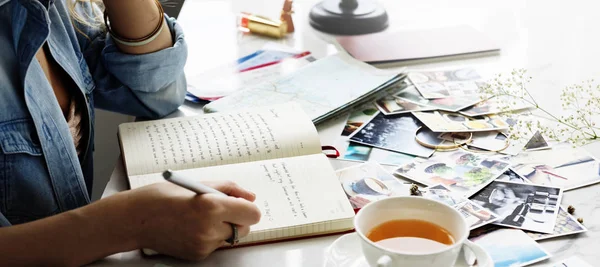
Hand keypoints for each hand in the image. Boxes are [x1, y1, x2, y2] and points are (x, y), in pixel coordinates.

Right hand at [127, 181, 260, 259]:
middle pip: (244, 228)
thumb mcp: (197, 184)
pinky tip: (191, 227)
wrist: (134, 219)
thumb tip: (250, 197)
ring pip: (230, 237)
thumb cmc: (162, 197)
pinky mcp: (197, 255)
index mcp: (211, 206)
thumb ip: (228, 189)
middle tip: (219, 209)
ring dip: (223, 228)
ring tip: (200, 217)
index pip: (252, 214)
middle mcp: (210, 228)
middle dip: (237, 218)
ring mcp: (203, 245)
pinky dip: (210, 236)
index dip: (248, 207)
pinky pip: (215, 245)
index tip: (239, 203)